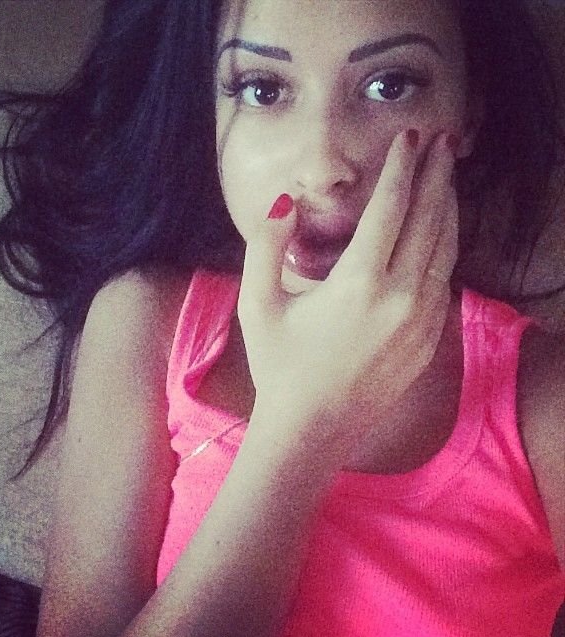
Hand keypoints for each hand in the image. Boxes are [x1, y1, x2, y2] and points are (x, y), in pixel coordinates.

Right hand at [238, 130, 458, 453]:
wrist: (311, 429)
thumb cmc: (278, 365)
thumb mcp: (256, 303)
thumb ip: (266, 244)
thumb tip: (287, 201)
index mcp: (359, 283)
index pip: (391, 208)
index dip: (401, 167)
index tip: (410, 137)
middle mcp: (401, 297)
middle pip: (431, 220)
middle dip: (437, 176)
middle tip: (443, 143)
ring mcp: (422, 321)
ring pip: (446, 249)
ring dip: (448, 208)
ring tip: (447, 178)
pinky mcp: (429, 340)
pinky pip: (444, 280)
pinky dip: (446, 247)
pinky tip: (441, 233)